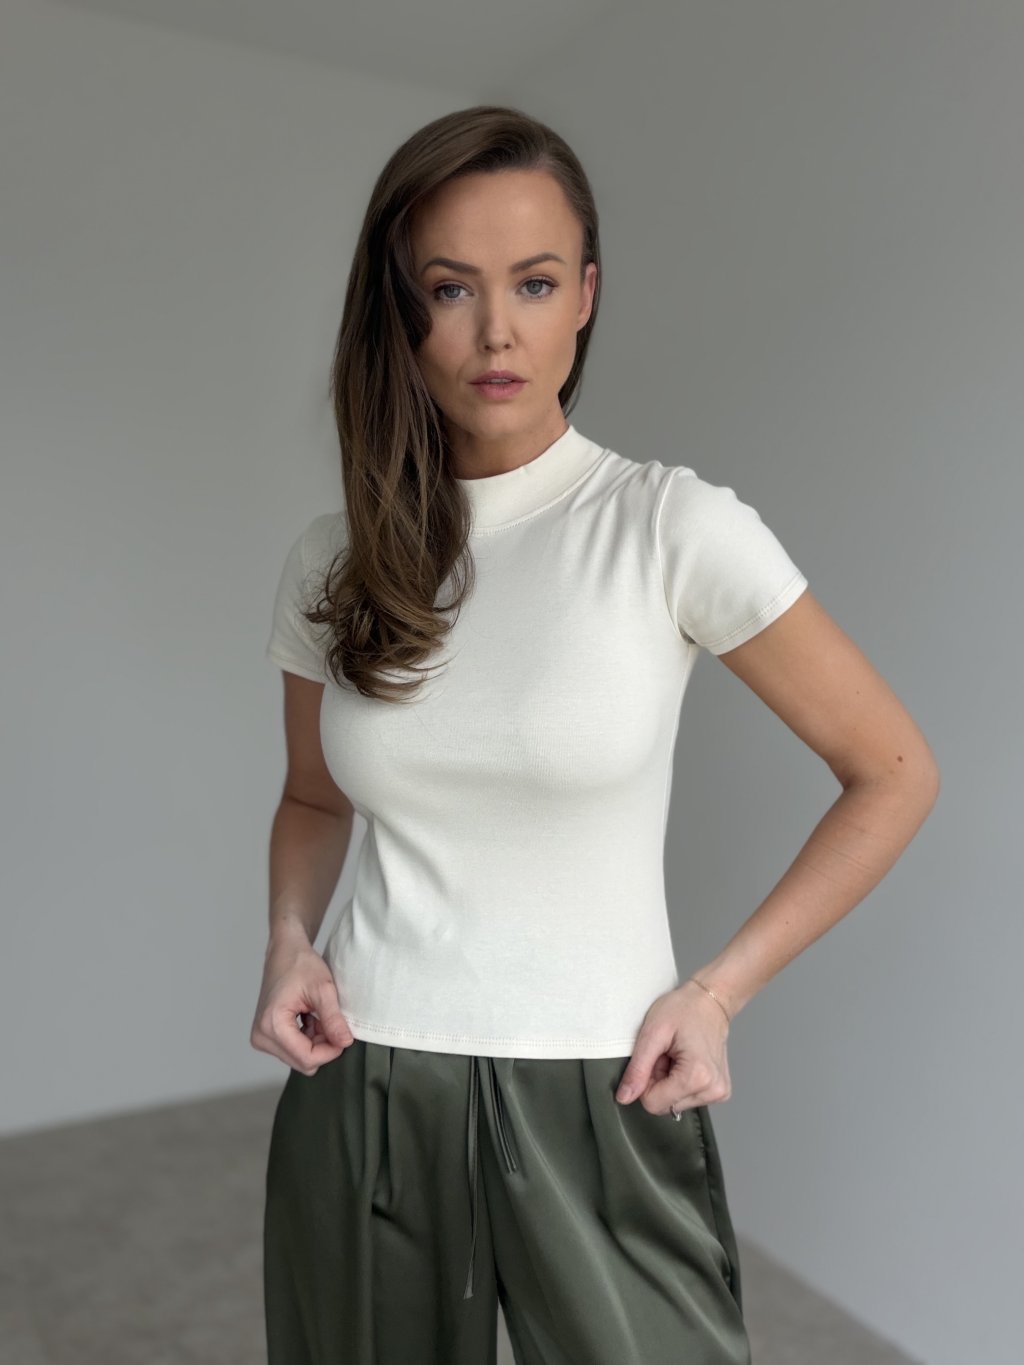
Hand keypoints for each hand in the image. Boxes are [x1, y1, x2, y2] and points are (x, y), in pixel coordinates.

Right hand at [249, 933, 353, 1073]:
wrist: (284, 952)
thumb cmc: (300, 964)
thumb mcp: (323, 989)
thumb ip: (333, 1019)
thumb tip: (345, 1043)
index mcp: (272, 1024)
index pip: (306, 1058)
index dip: (330, 1051)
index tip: (343, 1034)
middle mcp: (261, 1036)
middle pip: (302, 1062)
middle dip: (322, 1046)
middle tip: (329, 1020)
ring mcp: (261, 1037)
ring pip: (299, 1058)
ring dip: (315, 1042)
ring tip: (317, 1016)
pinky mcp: (265, 1036)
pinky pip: (293, 1051)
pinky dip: (307, 1039)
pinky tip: (309, 1019)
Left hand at [615, 979, 731, 1114]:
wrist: (709, 1000)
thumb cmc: (684, 1009)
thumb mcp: (652, 1033)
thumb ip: (637, 1069)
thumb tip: (625, 1098)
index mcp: (698, 1077)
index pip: (654, 1103)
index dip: (646, 1081)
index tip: (656, 1057)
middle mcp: (713, 1090)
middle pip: (665, 1105)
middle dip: (659, 1080)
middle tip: (666, 1054)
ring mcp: (718, 1092)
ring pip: (675, 1103)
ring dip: (669, 1080)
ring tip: (676, 1054)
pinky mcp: (719, 1091)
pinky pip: (687, 1098)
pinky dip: (681, 1081)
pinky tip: (686, 1060)